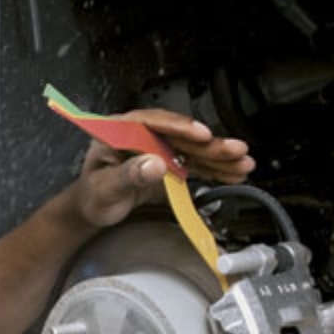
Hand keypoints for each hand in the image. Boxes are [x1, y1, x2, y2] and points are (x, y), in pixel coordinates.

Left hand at [71, 108, 256, 228]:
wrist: (94, 210)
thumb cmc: (91, 196)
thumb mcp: (104, 188)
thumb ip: (127, 176)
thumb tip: (153, 163)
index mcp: (119, 131)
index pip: (153, 122)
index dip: (179, 127)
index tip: (200, 133)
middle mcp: (142, 135)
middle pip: (180, 135)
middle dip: (210, 144)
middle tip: (234, 149)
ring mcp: (158, 148)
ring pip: (192, 149)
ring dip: (219, 156)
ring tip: (243, 162)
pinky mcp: (169, 162)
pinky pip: (194, 163)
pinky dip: (214, 169)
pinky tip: (233, 171)